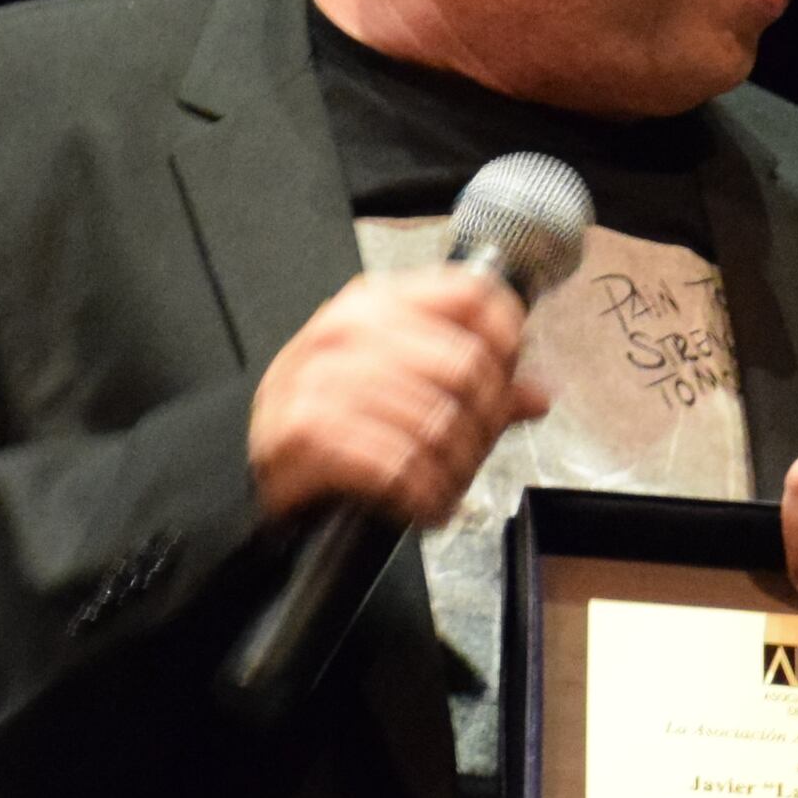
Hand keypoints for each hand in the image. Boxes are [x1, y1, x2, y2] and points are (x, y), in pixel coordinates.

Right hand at [248, 268, 545, 527]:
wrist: (259, 461)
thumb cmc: (338, 420)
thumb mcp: (405, 385)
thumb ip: (475, 383)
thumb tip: (538, 392)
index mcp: (376, 304)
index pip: (471, 295)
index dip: (507, 341)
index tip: (508, 380)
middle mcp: (346, 331)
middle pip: (465, 367)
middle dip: (485, 423)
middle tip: (476, 451)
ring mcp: (320, 378)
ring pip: (435, 422)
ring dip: (454, 469)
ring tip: (447, 484)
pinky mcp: (304, 432)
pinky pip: (394, 465)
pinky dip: (420, 494)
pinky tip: (421, 502)